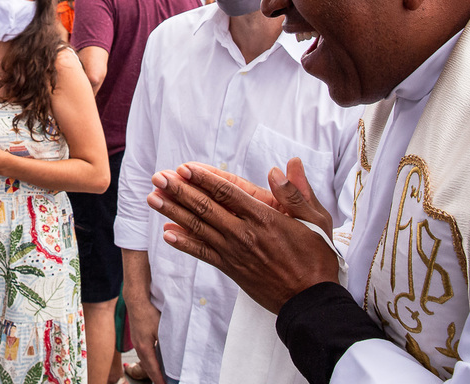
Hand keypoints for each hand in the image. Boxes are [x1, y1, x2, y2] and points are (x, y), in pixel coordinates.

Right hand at [123, 292, 165, 383]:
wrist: (136, 301)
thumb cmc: (148, 313)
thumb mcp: (162, 329)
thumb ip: (168, 342)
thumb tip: (175, 353)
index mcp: (145, 348)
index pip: (153, 369)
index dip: (159, 379)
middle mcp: (139, 347)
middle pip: (147, 368)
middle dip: (154, 377)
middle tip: (162, 383)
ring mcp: (136, 342)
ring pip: (144, 361)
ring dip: (151, 369)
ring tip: (158, 376)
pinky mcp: (136, 337)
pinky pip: (143, 354)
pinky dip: (148, 361)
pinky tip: (153, 360)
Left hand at [148, 162, 338, 313]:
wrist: (311, 301)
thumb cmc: (316, 258)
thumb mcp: (316, 220)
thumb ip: (297, 192)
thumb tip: (283, 167)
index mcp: (264, 217)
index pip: (227, 192)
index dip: (203, 178)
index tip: (183, 167)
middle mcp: (244, 233)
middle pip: (206, 207)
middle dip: (179, 190)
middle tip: (158, 177)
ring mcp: (235, 252)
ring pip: (199, 228)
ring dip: (173, 212)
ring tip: (153, 198)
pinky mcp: (231, 269)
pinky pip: (202, 253)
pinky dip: (183, 243)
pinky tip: (166, 234)